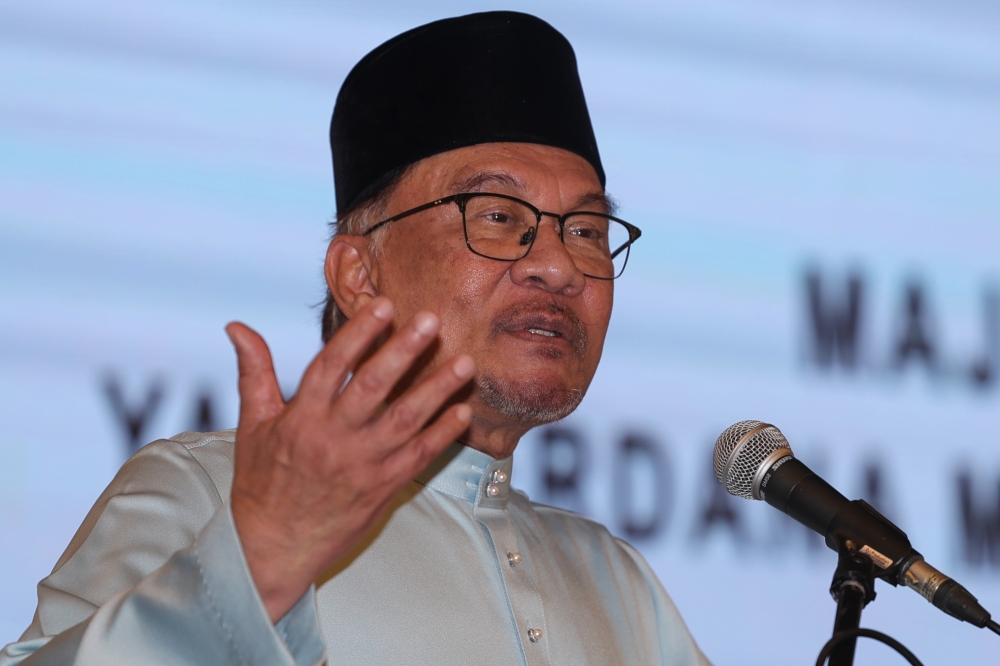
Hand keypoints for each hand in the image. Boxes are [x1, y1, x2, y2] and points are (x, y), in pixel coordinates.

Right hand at [226, 297, 473, 620]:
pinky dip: (443, 434)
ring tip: (464, 362)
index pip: (332, 366)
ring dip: (437, 390)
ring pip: (406, 420)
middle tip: (432, 321)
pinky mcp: (384, 487)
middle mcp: (334, 439)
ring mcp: (363, 464)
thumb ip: (254, 371)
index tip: (384, 305)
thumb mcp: (253, 424)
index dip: (358, 334)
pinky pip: (419, 457)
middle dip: (404, 352)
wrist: (274, 547)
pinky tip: (463, 411)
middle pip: (373, 388)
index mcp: (301, 419)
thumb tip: (236, 326)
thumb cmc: (262, 482)